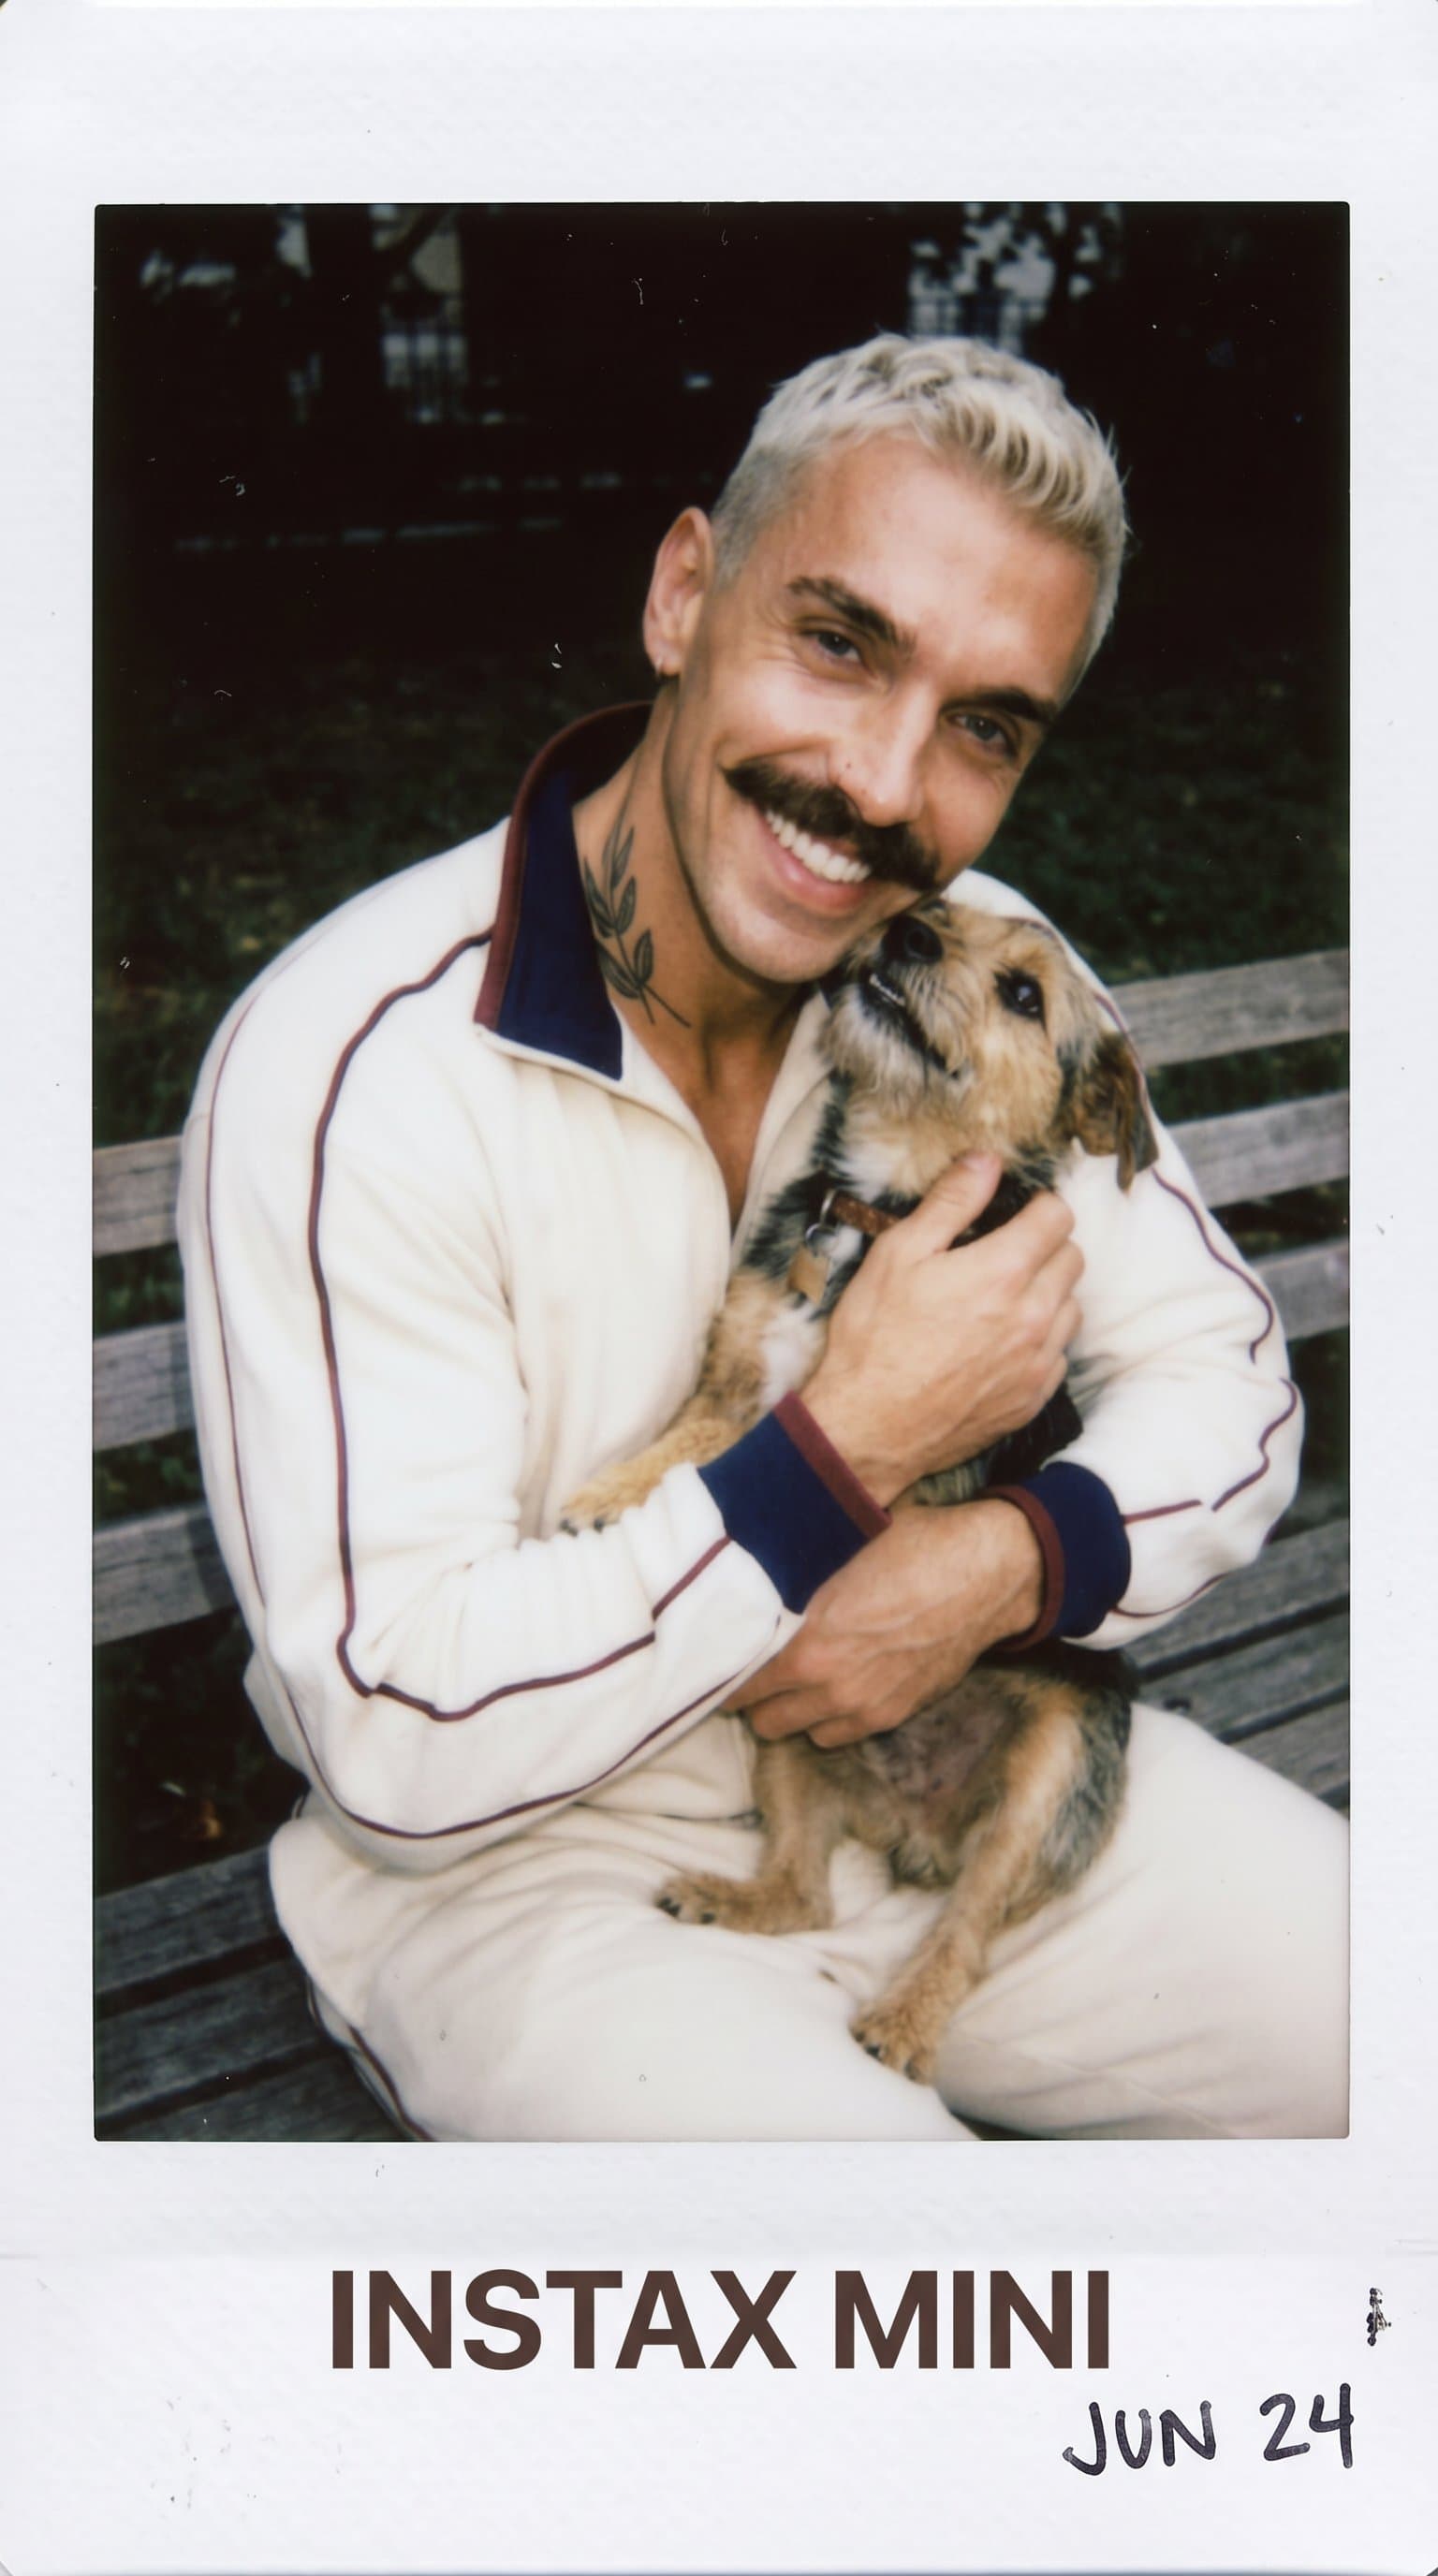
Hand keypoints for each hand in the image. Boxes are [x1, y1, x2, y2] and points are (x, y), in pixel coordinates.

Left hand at [729, 1497, 1045, 1749]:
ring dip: (790, 1710)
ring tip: (793, 1679)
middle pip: (762, 1718)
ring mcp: (864, 1707)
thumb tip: (743, 1579)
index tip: (722, 1657)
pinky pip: (839, 1736)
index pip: (738, 1683)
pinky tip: (831, 1687)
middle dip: (754, 1695)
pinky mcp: (893, 1714)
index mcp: (808, 1645)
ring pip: (799, 1732)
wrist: (984, 1573)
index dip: (725, 1670)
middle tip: (757, 1665)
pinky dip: (827, 1719)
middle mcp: (830, 1686)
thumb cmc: (911, 1547)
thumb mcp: (838, 1551)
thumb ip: (789, 1582)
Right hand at [801, 1153, 1081, 1506]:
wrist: (870, 1426)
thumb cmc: (875, 1337)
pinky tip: (1002, 1342)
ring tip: (1003, 1299)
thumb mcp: (899, 1253)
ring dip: (1048, 1293)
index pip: (1058, 1216)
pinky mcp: (1033, 1397)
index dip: (1037, 1206)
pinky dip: (1040, 1339)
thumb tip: (986, 1160)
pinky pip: (1058, 1354)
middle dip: (1045, 1246)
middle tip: (1002, 1253)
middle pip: (1073, 1258)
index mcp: (1004, 1271)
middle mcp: (1034, 1315)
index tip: (1015, 1213)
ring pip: (1071, 1307)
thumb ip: (951, 1202)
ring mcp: (1038, 1360)